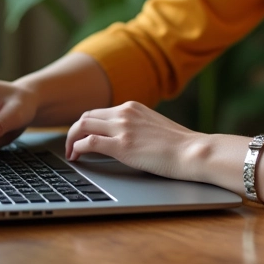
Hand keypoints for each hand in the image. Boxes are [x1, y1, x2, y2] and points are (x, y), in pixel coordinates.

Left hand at [65, 101, 206, 180]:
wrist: (192, 151)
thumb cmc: (178, 145)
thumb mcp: (154, 125)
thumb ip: (137, 126)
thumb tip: (126, 137)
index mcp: (132, 107)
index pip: (99, 112)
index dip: (86, 125)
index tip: (81, 137)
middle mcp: (124, 113)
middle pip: (86, 116)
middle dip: (74, 131)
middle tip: (71, 147)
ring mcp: (122, 128)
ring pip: (83, 125)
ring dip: (71, 139)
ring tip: (70, 154)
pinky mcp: (122, 146)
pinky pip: (89, 143)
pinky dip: (77, 148)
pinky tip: (76, 157)